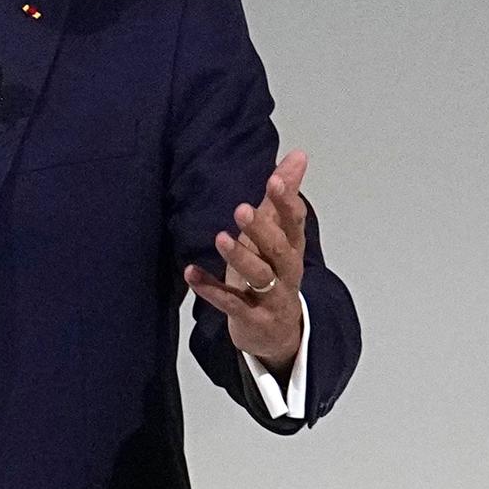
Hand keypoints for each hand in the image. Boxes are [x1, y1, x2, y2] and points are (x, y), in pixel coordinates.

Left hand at [182, 149, 308, 374]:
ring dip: (239, 257)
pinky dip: (210, 289)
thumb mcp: (277, 235)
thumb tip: (298, 155)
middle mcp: (286, 272)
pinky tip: (190, 273)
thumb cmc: (274, 274)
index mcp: (292, 248)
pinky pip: (231, 303)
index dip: (287, 202)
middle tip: (241, 209)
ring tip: (220, 237)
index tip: (274, 179)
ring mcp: (271, 298)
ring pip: (259, 276)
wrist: (279, 334)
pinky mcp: (252, 319)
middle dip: (262, 230)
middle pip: (280, 250)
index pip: (295, 223)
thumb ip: (283, 197)